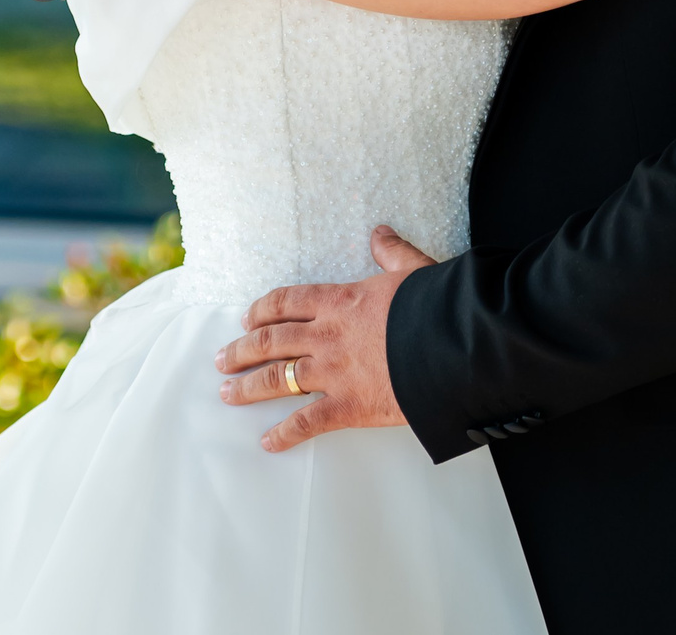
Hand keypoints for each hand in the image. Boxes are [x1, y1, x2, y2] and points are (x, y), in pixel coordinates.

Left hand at [214, 226, 436, 451]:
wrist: (453, 343)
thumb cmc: (436, 305)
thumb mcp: (413, 270)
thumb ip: (391, 253)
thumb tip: (381, 233)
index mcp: (340, 301)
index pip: (287, 302)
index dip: (262, 311)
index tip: (246, 320)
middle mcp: (327, 335)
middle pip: (270, 341)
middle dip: (241, 350)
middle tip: (221, 359)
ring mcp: (333, 371)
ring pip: (276, 379)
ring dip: (248, 387)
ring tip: (228, 393)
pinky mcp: (348, 405)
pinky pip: (306, 422)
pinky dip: (284, 434)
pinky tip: (267, 442)